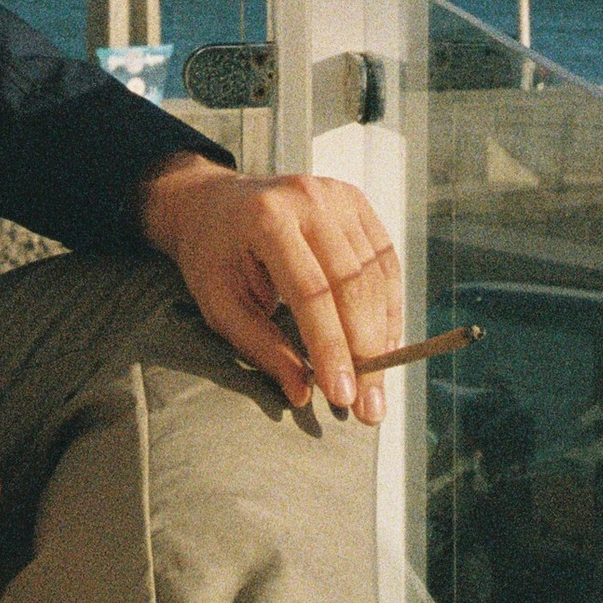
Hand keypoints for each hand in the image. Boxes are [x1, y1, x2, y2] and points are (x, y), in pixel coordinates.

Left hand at [138, 158, 401, 425]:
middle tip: (368, 408)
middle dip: (364, 351)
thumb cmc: (214, 256)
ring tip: (376, 387)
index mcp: (267, 218)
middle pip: (352, 283)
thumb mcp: (220, 305)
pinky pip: (385, 261)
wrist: (214, 203)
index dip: (330, 347)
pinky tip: (382, 345)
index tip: (342, 397)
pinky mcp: (356, 202)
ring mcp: (337, 195)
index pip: (311, 291)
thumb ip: (261, 347)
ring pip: (376, 274)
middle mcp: (309, 198)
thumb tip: (302, 391)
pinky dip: (389, 307)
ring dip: (382, 336)